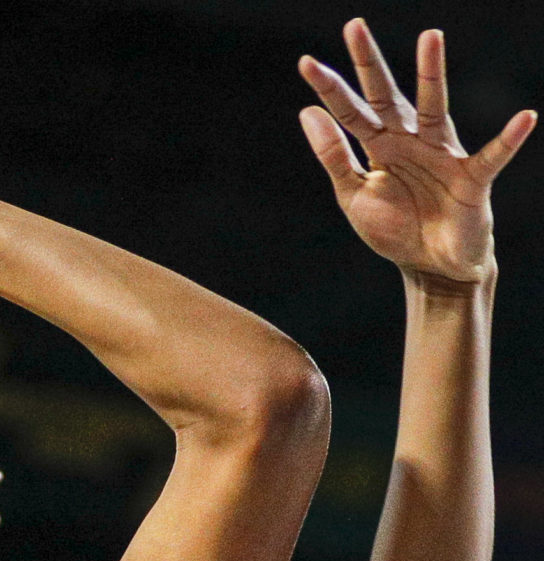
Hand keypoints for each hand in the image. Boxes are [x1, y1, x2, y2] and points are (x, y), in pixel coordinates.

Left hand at [298, 19, 534, 284]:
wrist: (431, 266)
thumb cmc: (395, 228)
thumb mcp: (355, 196)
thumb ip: (334, 157)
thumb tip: (307, 112)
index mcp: (380, 145)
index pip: (352, 111)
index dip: (331, 89)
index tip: (306, 63)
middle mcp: (410, 140)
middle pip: (386, 96)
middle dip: (370, 64)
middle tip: (353, 26)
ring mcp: (442, 155)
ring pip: (433, 109)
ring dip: (432, 75)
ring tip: (430, 38)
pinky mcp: (470, 179)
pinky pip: (491, 157)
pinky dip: (508, 140)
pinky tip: (524, 119)